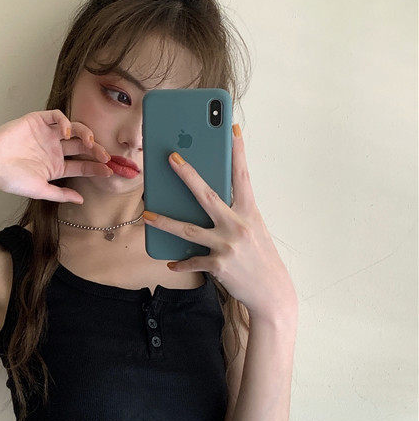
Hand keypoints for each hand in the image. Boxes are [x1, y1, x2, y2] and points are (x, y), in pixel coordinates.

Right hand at [0, 110, 112, 203]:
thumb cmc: (10, 179)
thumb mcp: (40, 190)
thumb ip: (61, 194)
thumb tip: (81, 200)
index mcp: (56, 166)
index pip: (82, 165)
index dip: (96, 167)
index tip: (109, 171)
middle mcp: (54, 149)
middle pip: (82, 146)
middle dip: (96, 151)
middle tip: (106, 157)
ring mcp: (47, 135)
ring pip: (74, 129)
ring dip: (86, 134)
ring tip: (90, 144)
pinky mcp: (37, 121)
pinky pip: (57, 116)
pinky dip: (65, 122)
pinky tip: (67, 133)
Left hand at [142, 125, 297, 321]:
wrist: (272, 292)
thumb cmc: (259, 257)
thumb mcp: (253, 229)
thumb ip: (233, 214)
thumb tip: (206, 202)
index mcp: (249, 211)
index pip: (243, 175)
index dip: (238, 151)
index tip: (232, 127)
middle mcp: (238, 225)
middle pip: (207, 195)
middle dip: (187, 174)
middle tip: (170, 158)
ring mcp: (228, 245)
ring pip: (189, 229)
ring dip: (165, 222)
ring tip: (147, 216)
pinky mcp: (219, 265)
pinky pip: (192, 260)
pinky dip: (180, 262)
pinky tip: (170, 262)